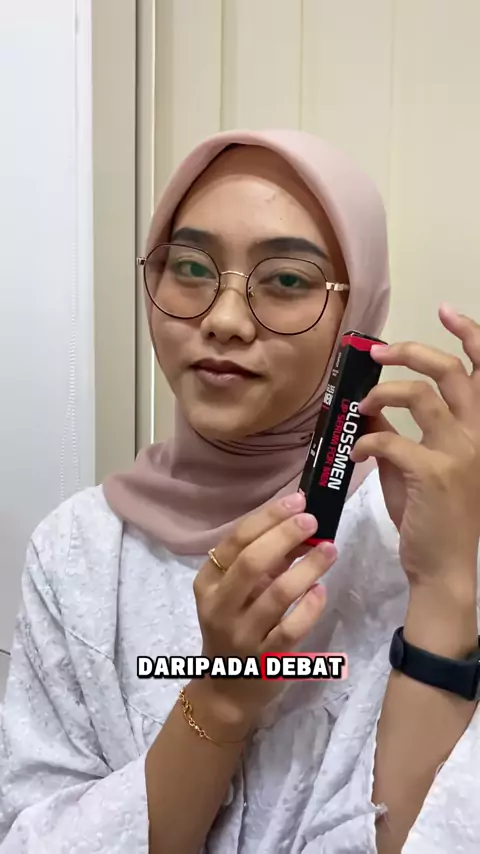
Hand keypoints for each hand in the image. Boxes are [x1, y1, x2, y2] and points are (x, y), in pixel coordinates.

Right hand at [191, 493, 335, 732]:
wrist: (227, 689)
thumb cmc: (234, 626)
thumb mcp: (234, 592)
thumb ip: (261, 561)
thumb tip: (300, 525)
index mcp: (208, 582)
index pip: (235, 541)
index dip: (268, 517)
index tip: (297, 501)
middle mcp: (220, 607)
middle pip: (252, 562)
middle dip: (285, 536)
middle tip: (313, 520)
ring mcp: (241, 635)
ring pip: (276, 595)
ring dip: (306, 568)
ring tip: (329, 550)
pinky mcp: (266, 660)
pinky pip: (290, 630)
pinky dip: (308, 608)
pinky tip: (321, 590)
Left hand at [351, 304, 479, 594]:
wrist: (441, 566)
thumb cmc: (430, 517)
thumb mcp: (414, 467)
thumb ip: (396, 435)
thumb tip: (366, 409)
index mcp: (478, 430)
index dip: (470, 334)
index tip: (445, 310)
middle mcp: (477, 435)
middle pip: (452, 371)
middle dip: (412, 351)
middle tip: (378, 352)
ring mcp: (459, 452)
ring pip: (422, 395)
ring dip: (383, 394)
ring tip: (362, 406)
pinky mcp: (433, 472)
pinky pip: (391, 439)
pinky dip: (367, 442)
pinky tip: (358, 453)